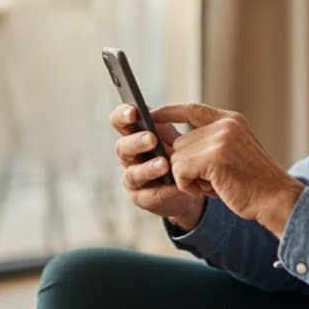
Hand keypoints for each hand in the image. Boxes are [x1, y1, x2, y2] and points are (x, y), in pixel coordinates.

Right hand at [110, 105, 205, 230]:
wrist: (188, 186)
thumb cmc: (177, 154)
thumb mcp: (173, 136)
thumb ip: (165, 123)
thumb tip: (162, 110)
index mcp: (133, 135)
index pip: (119, 121)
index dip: (122, 116)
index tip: (134, 112)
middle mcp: (129, 156)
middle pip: (122, 147)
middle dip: (136, 142)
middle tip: (152, 139)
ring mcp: (133, 178)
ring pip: (133, 174)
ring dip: (148, 169)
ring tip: (164, 164)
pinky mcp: (142, 198)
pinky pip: (148, 195)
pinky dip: (162, 191)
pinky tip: (175, 186)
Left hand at [154, 103, 303, 236]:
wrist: (277, 199)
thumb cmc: (255, 184)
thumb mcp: (234, 154)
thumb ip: (210, 143)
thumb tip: (172, 147)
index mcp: (231, 120)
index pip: (191, 109)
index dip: (169, 112)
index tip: (151, 115)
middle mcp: (225, 125)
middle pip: (180, 143)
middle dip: (186, 167)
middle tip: (210, 181)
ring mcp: (220, 139)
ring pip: (177, 158)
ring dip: (188, 178)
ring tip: (214, 185)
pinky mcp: (213, 157)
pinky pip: (180, 171)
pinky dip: (189, 186)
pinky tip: (210, 190)